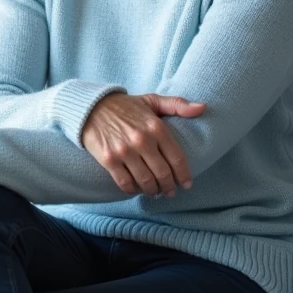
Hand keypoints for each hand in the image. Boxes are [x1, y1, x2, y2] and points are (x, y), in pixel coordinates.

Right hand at [81, 93, 205, 196]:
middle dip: (169, 187)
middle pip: (163, 173)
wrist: (91, 107)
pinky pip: (125, 183)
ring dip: (153, 191)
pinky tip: (136, 189)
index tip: (187, 184)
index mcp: (156, 127)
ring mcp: (125, 151)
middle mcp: (142, 140)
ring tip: (154, 192)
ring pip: (145, 181)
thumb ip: (178, 104)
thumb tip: (202, 108)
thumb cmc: (125, 106)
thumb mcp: (152, 100)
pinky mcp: (109, 160)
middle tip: (170, 192)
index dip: (184, 175)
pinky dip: (132, 190)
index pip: (177, 158)